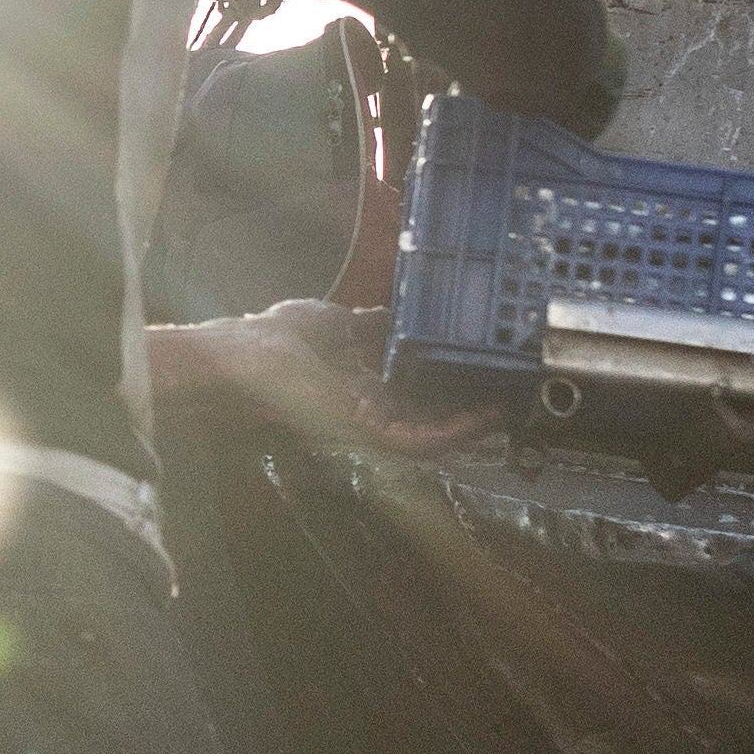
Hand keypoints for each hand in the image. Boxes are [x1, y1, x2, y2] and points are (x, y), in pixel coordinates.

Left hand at [151, 299, 495, 459]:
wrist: (237, 361)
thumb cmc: (269, 340)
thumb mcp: (334, 322)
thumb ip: (368, 324)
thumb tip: (397, 311)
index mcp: (363, 386)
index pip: (417, 390)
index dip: (451, 382)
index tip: (485, 367)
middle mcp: (372, 411)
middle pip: (433, 416)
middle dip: (475, 408)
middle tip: (516, 394)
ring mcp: (372, 427)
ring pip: (436, 436)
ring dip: (476, 426)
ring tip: (513, 410)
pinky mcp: (369, 435)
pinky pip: (422, 442)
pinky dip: (456, 433)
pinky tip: (485, 420)